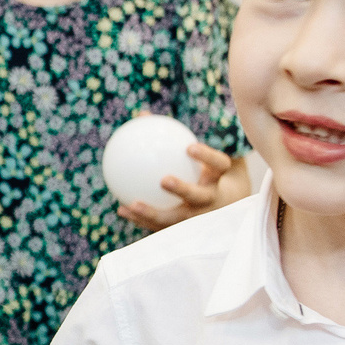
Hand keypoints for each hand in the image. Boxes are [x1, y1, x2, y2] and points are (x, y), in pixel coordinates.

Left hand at [121, 142, 242, 229]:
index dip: (207, 156)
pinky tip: (120, 208)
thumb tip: (142, 114)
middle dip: (183, 189)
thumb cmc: (203, 168)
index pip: (219, 165)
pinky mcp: (184, 230)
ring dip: (154, 213)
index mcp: (220, 178)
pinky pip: (160, 226)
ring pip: (176, 219)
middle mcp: (212, 200)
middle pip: (199, 197)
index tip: (190, 147)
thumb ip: (175, 136)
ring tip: (133, 203)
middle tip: (164, 180)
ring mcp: (199, 219)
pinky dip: (141, 219)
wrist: (224, 204)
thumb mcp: (196, 152)